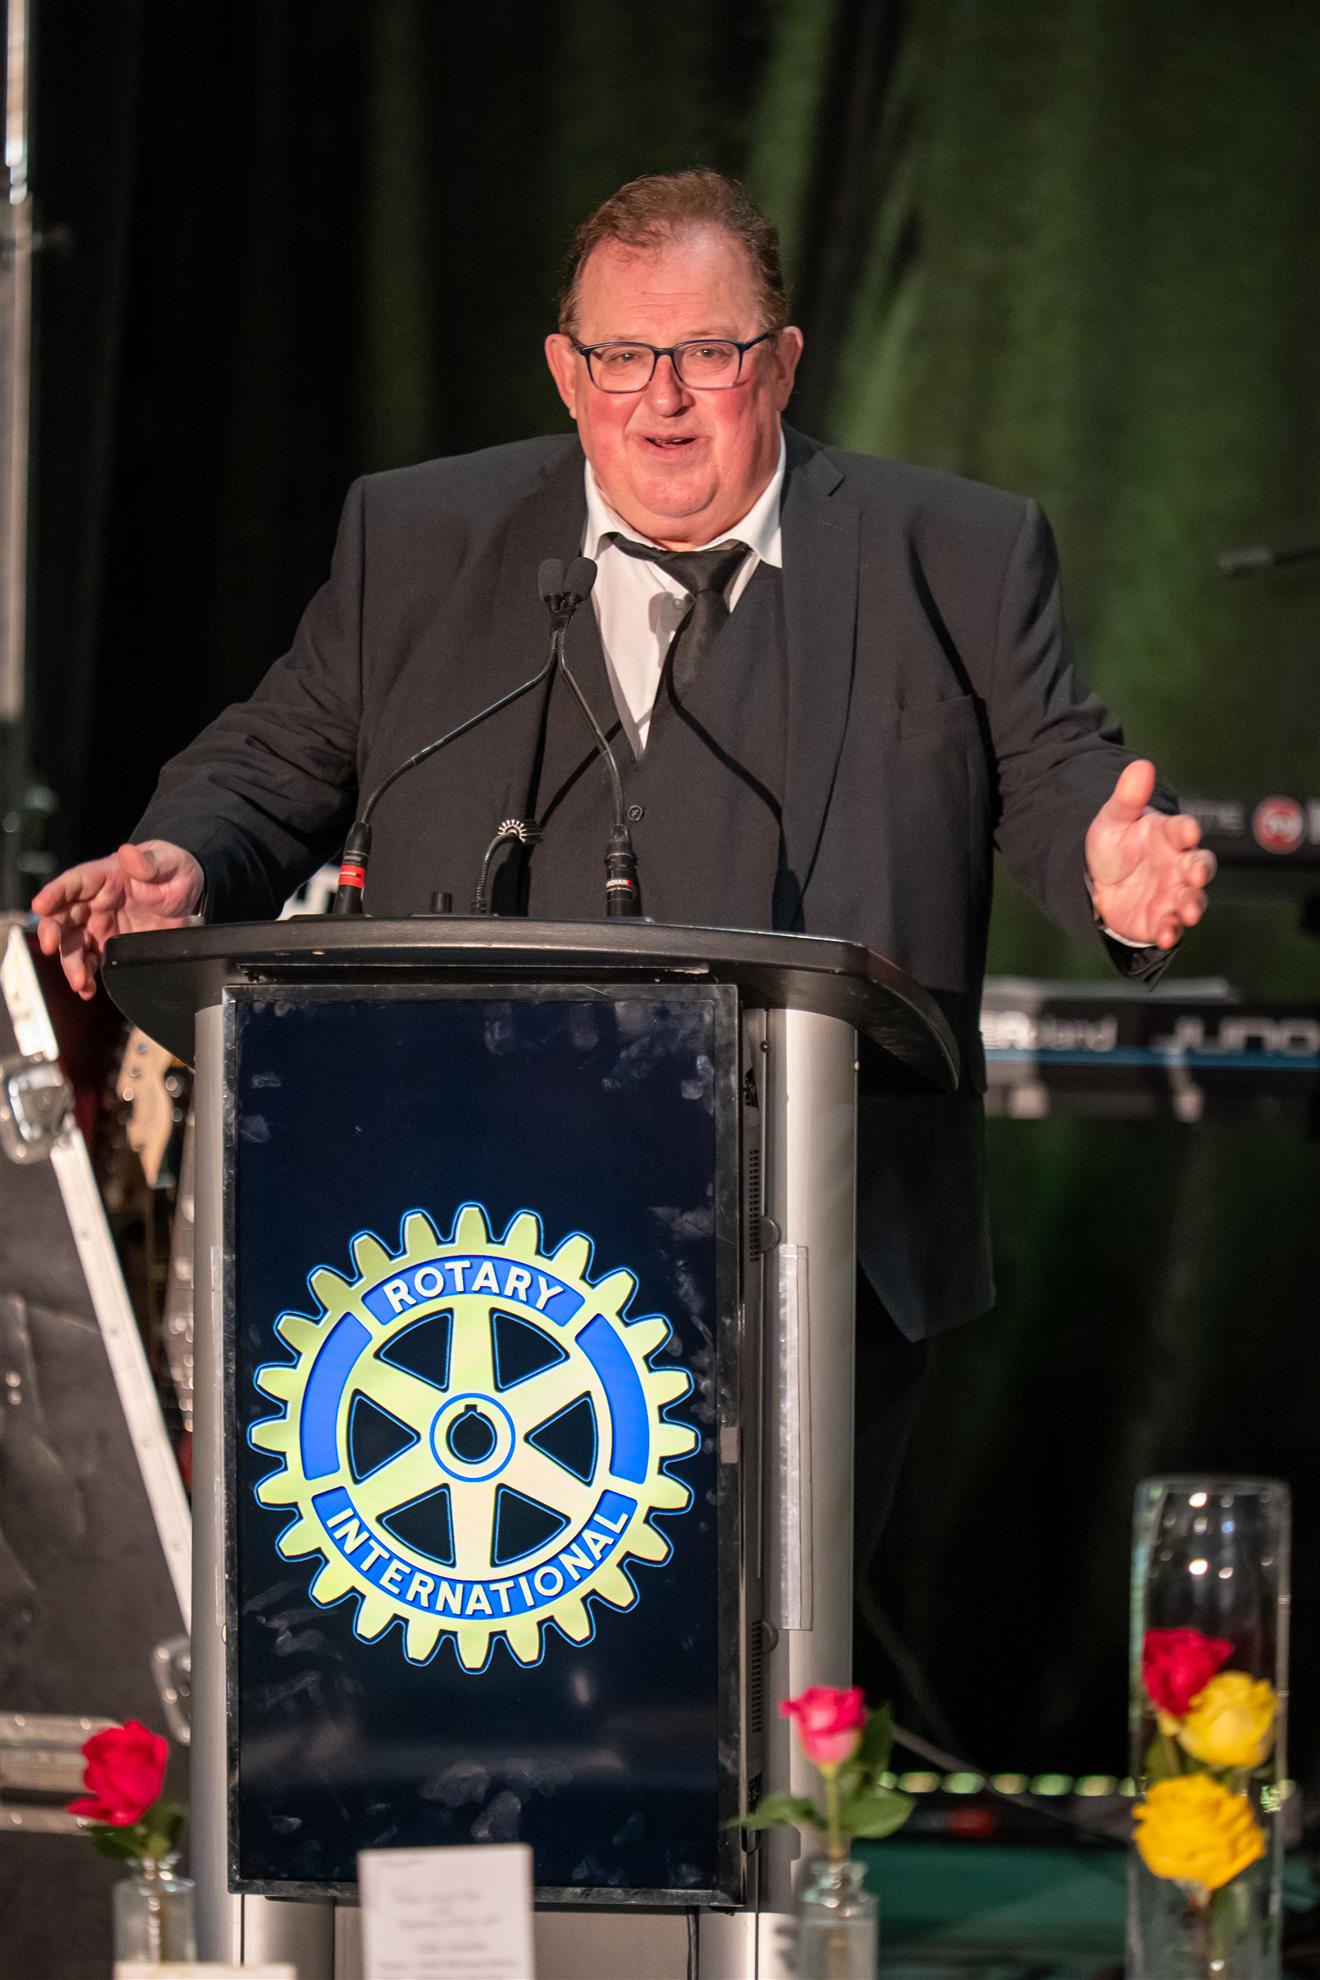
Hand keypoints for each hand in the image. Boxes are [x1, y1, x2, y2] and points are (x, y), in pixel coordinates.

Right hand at [31, 840, 204, 999]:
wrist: (191, 899)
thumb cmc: (174, 871)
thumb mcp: (170, 861)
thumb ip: (150, 861)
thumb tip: (129, 853)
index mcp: (104, 876)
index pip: (73, 882)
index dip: (54, 893)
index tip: (41, 906)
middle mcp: (94, 902)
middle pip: (63, 916)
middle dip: (53, 932)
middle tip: (51, 946)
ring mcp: (100, 926)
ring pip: (73, 944)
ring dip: (71, 963)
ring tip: (79, 981)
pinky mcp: (110, 946)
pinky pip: (91, 961)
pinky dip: (86, 975)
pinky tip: (87, 988)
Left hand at [1085, 760, 1215, 950]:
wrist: (1097, 883)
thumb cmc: (1114, 846)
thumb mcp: (1114, 819)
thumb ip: (1128, 797)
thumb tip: (1141, 765)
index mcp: (1170, 836)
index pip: (1184, 830)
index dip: (1186, 830)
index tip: (1187, 830)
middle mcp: (1179, 866)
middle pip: (1200, 866)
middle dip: (1200, 870)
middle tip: (1194, 873)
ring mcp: (1173, 894)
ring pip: (1193, 900)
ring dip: (1193, 905)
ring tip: (1188, 912)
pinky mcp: (1161, 919)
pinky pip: (1171, 928)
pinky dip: (1170, 931)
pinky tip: (1164, 934)